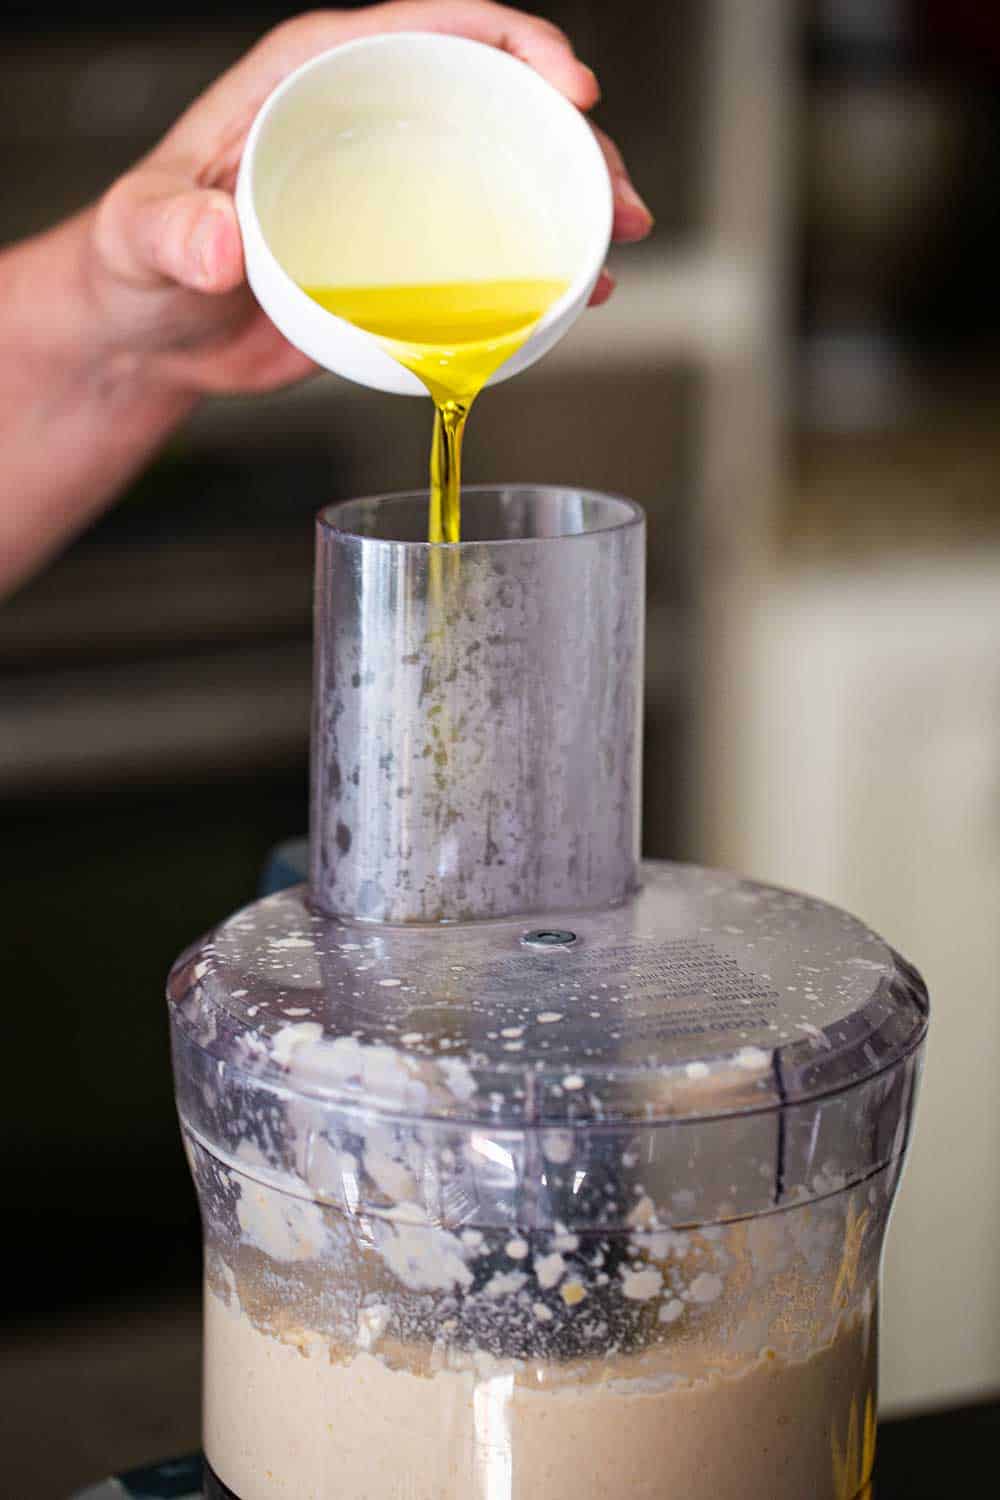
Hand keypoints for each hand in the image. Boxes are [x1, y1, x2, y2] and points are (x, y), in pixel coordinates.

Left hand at [86, 2, 653, 399]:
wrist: (156, 336)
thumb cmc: (139, 264)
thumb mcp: (140, 236)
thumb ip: (170, 230)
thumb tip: (218, 247)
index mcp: (316, 76)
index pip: (433, 28)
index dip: (513, 41)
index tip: (567, 84)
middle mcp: (372, 120)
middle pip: (496, 99)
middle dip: (573, 136)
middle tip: (615, 193)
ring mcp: (399, 191)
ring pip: (510, 172)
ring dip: (577, 201)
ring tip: (619, 243)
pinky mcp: (410, 259)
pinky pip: (493, 249)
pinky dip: (546, 268)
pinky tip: (585, 294)